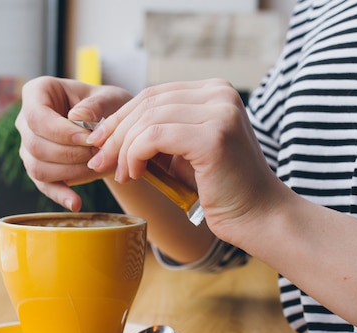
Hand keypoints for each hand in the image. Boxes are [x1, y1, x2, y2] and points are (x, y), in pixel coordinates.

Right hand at [15, 76, 131, 210]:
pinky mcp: (39, 168)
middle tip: (100, 155)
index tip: (88, 139)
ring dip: (70, 172)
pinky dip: (60, 195)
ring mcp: (29, 146)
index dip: (61, 132)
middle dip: (70, 154)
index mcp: (38, 93)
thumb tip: (76, 118)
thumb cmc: (108, 106)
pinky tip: (76, 203)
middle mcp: (26, 120)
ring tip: (98, 169)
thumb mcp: (110, 99)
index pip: (36, 116)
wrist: (111, 127)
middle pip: (35, 145)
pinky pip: (43, 185)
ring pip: (37, 167)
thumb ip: (96, 105)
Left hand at [85, 79, 286, 243]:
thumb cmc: (220, 188)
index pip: (154, 94)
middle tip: (99, 159)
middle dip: (116, 133)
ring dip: (124, 149)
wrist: (257, 216)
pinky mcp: (213, 137)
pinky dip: (135, 156)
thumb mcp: (185, 151)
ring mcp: (220, 113)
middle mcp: (221, 94)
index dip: (121, 117)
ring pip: (148, 120)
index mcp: (215, 91)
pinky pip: (154, 137)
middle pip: (148, 103)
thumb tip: (108, 130)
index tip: (98, 140)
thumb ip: (158, 133)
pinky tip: (135, 174)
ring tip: (122, 174)